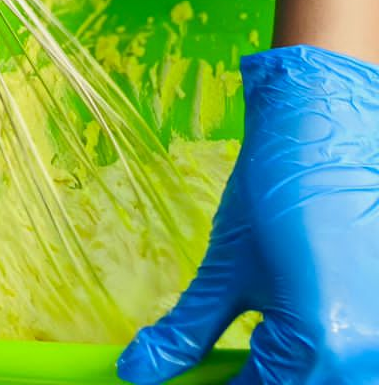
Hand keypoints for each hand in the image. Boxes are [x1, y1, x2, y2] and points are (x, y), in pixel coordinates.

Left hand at [118, 45, 378, 383]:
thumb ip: (184, 332)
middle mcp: (366, 359)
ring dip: (288, 371)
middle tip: (219, 363)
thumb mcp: (225, 270)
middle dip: (256, 380)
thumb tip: (135, 371)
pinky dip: (319, 356)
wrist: (326, 131)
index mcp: (319, 351)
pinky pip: (351, 360)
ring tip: (258, 339)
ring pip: (326, 381)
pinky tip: (293, 325)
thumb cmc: (273, 193)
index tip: (185, 380)